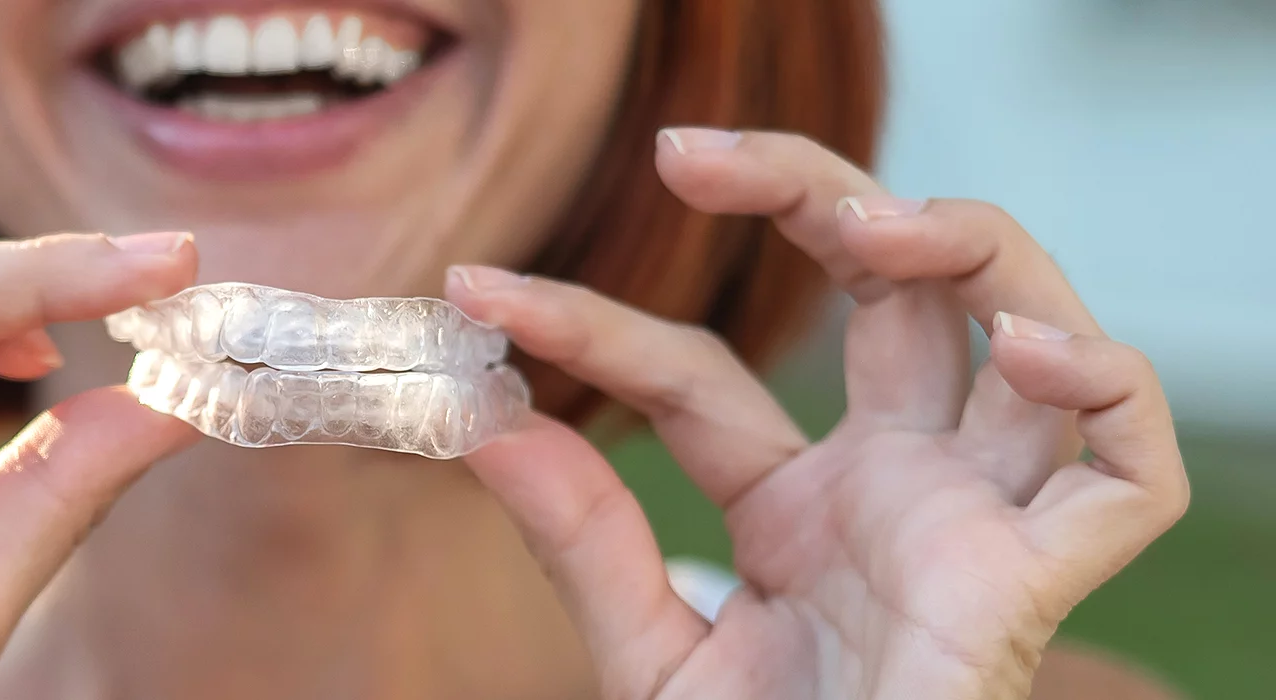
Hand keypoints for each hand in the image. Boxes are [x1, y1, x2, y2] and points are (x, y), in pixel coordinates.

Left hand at [445, 129, 1188, 698]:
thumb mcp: (647, 654)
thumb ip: (583, 543)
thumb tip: (485, 422)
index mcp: (795, 501)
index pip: (694, 372)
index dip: (590, 324)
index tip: (481, 292)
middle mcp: (896, 484)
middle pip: (890, 288)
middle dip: (806, 191)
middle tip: (690, 155)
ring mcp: (972, 520)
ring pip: (1024, 327)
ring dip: (962, 244)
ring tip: (865, 224)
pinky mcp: (1036, 582)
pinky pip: (1130, 471)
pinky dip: (1104, 389)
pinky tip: (1021, 351)